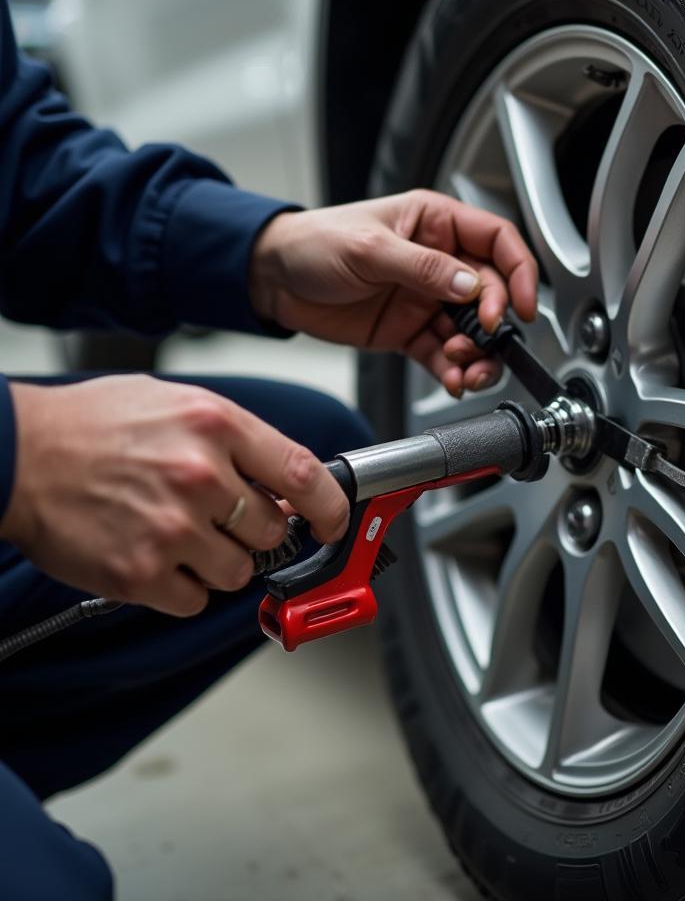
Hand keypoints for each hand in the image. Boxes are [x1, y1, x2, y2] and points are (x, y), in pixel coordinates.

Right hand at [0, 376, 348, 615]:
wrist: (15, 455)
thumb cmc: (92, 425)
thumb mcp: (177, 404)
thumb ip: (236, 441)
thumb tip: (282, 481)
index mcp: (215, 426)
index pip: (304, 473)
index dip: (330, 506)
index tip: (333, 522)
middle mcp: (200, 476)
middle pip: (272, 530)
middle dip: (254, 530)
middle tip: (220, 518)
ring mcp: (172, 529)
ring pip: (239, 571)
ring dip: (219, 561)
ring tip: (179, 533)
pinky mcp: (140, 573)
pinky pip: (197, 599)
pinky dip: (184, 587)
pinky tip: (156, 556)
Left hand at [249, 190, 538, 396]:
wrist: (272, 279)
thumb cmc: (314, 242)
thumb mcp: (369, 248)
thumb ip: (424, 268)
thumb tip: (471, 287)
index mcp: (436, 223)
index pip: (497, 242)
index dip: (519, 272)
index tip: (522, 304)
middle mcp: (439, 261)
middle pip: (490, 293)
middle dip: (492, 322)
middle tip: (479, 338)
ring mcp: (425, 299)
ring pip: (471, 331)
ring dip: (476, 354)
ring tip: (466, 369)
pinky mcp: (409, 331)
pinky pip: (443, 354)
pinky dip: (453, 370)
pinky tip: (453, 379)